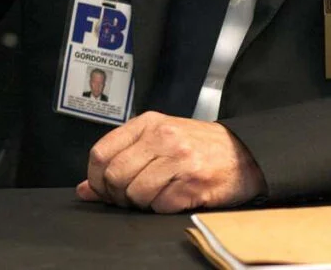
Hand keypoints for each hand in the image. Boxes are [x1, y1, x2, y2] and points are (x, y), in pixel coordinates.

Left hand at [76, 111, 264, 212]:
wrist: (243, 153)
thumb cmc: (198, 146)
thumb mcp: (158, 140)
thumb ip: (121, 158)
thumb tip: (86, 189)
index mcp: (148, 123)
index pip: (101, 152)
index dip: (96, 178)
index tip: (102, 188)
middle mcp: (162, 137)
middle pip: (115, 175)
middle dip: (117, 195)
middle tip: (129, 197)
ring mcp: (179, 160)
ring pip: (135, 193)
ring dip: (140, 204)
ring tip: (155, 196)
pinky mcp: (193, 183)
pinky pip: (160, 205)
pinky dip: (161, 208)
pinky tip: (173, 198)